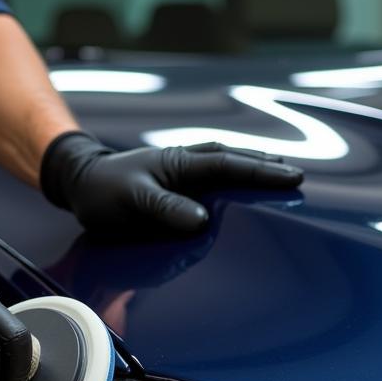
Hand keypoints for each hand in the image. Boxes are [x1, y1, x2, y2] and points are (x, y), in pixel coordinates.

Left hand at [40, 132, 303, 232]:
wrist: (82, 181)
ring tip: (281, 172)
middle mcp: (186, 162)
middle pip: (235, 160)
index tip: (292, 178)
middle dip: (267, 167)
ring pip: (227, 163)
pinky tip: (245, 180)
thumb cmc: (104, 194)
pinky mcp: (179, 180)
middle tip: (299, 175)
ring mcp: (183, 169)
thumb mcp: (131, 203)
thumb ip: (165, 210)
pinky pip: (215, 174)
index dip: (261, 173)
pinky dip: (235, 174)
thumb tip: (201, 221)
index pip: (229, 166)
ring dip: (254, 167)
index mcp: (180, 164)